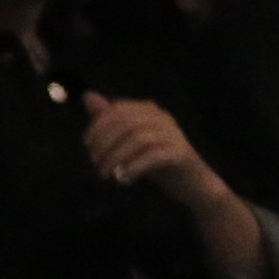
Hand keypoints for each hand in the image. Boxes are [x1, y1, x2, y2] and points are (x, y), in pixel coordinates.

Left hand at [79, 97, 215, 198]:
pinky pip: (152, 157)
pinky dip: (133, 168)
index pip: (118, 110)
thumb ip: (110, 119)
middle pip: (126, 123)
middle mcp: (163, 118)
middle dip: (105, 144)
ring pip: (138, 140)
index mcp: (150, 111)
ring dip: (116, 158)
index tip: (88, 146)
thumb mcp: (128, 139)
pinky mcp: (181, 153)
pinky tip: (123, 180)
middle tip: (96, 163)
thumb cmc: (156, 161)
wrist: (191, 184)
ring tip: (106, 175)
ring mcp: (174, 135)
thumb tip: (87, 95)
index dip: (98, 126)